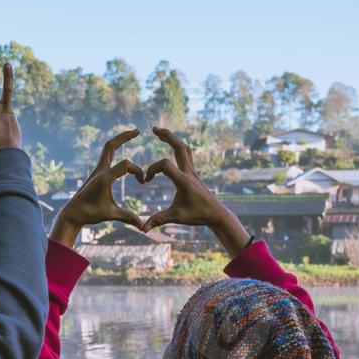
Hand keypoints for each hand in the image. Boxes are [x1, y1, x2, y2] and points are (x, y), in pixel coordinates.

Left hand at [51, 130, 144, 248]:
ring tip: (131, 134)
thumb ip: (128, 217)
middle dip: (124, 137)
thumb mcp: (111, 215)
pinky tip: (121, 150)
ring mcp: (97, 170)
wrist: (72, 213)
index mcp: (104, 178)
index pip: (125, 165)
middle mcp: (100, 170)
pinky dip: (115, 150)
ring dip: (119, 140)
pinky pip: (106, 156)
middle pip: (111, 146)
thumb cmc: (90, 214)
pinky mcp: (96, 173)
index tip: (143, 182)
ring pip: (108, 149)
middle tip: (137, 130)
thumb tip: (143, 227)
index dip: (137, 171)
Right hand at [141, 127, 252, 256]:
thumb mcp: (176, 217)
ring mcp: (192, 171)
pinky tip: (170, 146)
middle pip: (179, 146)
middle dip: (167, 136)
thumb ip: (158, 220)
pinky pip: (186, 154)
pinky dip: (177, 147)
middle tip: (153, 129)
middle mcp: (189, 172)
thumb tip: (142, 229)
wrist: (216, 214)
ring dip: (173, 139)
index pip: (165, 164)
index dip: (151, 169)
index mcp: (183, 181)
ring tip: (160, 133)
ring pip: (184, 148)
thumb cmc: (197, 215)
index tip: (146, 181)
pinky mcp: (193, 173)